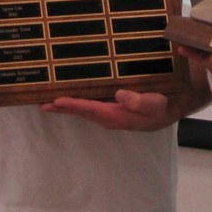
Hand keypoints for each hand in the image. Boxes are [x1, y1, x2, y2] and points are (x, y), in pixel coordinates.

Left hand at [40, 89, 174, 130]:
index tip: (57, 101)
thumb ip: (139, 101)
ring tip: (48, 100)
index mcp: (117, 116)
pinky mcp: (111, 107)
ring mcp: (109, 113)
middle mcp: (109, 116)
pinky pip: (89, 104)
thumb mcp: (155, 104)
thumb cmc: (162, 106)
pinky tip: (69, 96)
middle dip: (62, 107)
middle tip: (41, 104)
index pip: (91, 109)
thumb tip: (119, 95)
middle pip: (81, 111)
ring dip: (66, 105)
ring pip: (83, 108)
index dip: (73, 105)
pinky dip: (77, 101)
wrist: (170, 109)